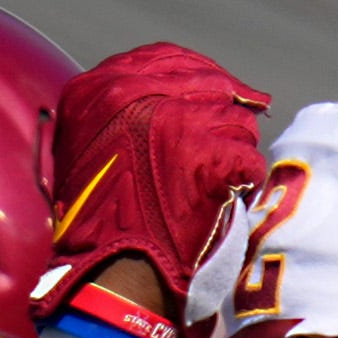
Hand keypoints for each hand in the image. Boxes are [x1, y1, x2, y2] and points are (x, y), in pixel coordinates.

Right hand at [34, 44, 268, 333]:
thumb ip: (122, 113)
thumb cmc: (100, 227)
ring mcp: (171, 120)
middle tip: (229, 142)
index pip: (164, 57)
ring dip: (233, 150)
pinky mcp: (208, 153)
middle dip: (223, 111)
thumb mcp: (91, 155)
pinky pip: (246, 157)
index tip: (213, 94)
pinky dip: (242, 183)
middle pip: (206, 83)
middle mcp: (129, 93)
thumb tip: (175, 93)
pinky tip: (225, 202)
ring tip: (214, 185)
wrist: (112, 279)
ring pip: (234, 119)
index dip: (196, 76)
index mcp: (96, 90)